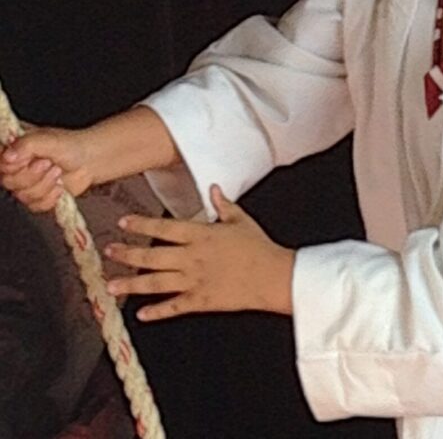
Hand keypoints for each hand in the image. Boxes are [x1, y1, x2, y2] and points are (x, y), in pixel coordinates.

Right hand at [1, 126, 94, 210]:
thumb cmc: (71, 145)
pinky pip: (35, 206)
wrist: (90, 161)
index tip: (25, 160)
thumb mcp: (49, 140)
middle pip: (8, 181)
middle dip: (32, 174)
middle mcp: (16, 166)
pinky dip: (50, 197)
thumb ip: (26, 145)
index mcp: (15, 148)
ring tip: (57, 170)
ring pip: (22, 195)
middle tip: (48, 163)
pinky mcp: (36, 197)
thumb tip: (7, 157)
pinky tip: (59, 185)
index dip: (9, 165)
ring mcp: (25, 183)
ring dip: (45, 184)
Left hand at [105, 185, 294, 320]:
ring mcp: (195, 280)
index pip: (165, 228)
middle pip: (153, 256)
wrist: (272, 276)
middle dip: (127, 254)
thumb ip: (223, 204)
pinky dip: (157, 312)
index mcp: (201, 235)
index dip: (142, 225)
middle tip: (109, 252)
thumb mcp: (241, 219)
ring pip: (156, 283)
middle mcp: (193, 258)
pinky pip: (174, 307)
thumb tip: (213, 188)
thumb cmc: (258, 247)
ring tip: (111, 285)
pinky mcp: (201, 300)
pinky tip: (142, 314)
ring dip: (131, 284)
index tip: (124, 223)